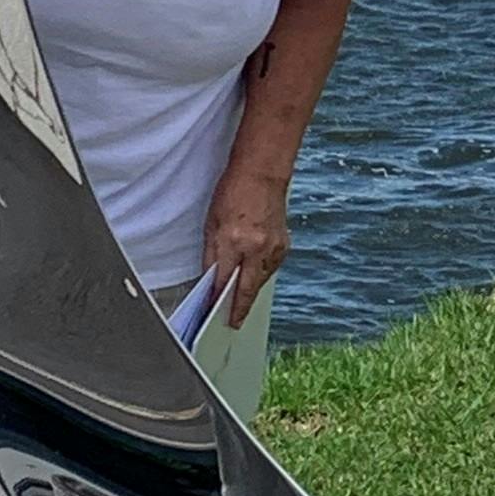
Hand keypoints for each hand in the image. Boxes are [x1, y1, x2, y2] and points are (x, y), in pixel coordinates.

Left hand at [203, 166, 291, 328]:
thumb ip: (212, 253)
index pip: (223, 281)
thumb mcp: (211, 222)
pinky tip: (253, 273)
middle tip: (233, 322)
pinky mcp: (283, 245)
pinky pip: (270, 268)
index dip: (216, 299)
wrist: (262, 173)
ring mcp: (273, 247)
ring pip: (261, 280)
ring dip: (251, 289)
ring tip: (241, 299)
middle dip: (239, 308)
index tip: (211, 312)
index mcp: (233, 241)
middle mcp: (256, 248)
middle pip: (247, 289)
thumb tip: (211, 278)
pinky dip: (261, 273)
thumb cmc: (233, 191)